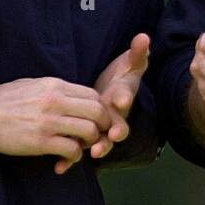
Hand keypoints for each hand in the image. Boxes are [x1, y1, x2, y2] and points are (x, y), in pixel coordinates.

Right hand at [0, 77, 111, 173]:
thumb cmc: (6, 100)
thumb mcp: (33, 85)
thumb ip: (56, 90)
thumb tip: (75, 97)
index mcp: (55, 86)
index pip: (93, 94)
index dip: (101, 109)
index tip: (98, 119)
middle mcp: (56, 101)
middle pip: (97, 111)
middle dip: (104, 125)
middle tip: (98, 135)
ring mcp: (49, 121)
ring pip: (89, 130)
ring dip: (91, 141)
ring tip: (82, 146)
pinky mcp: (41, 141)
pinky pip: (71, 149)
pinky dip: (75, 156)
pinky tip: (68, 157)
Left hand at [66, 33, 150, 173]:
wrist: (116, 90)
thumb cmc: (124, 75)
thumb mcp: (131, 63)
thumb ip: (138, 53)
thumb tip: (144, 37)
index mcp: (123, 97)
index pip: (125, 97)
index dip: (123, 98)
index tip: (119, 99)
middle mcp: (115, 116)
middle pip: (118, 126)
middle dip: (116, 131)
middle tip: (112, 135)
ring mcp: (101, 128)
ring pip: (101, 142)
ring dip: (97, 147)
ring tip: (90, 153)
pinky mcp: (87, 137)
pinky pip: (79, 150)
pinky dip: (70, 159)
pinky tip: (60, 167)